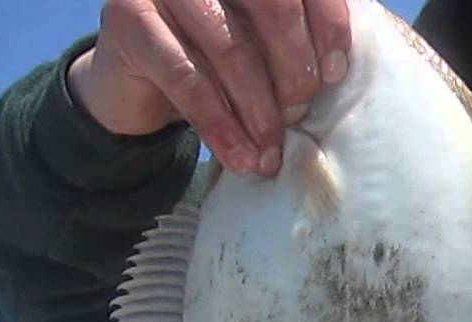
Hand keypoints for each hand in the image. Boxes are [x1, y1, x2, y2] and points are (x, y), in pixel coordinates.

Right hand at [68, 0, 351, 176]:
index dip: (327, 23)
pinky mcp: (128, 19)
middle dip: (293, 66)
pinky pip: (185, 77)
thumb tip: (344, 75)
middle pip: (270, 5)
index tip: (337, 74)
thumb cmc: (218, 63)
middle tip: (301, 113)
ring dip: (257, 107)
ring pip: (229, 46)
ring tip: (271, 151)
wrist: (139, 83)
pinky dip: (219, 124)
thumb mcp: (262, 47)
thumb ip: (298, 43)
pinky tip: (240, 156)